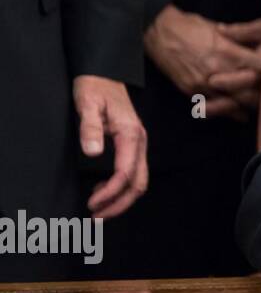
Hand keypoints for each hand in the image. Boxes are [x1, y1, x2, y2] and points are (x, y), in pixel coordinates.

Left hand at [72, 75, 148, 217]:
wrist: (105, 75)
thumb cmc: (96, 88)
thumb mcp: (88, 104)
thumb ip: (90, 128)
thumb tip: (92, 152)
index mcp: (131, 135)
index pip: (125, 173)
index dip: (110, 193)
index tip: (92, 204)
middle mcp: (139, 142)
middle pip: (138, 184)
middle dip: (119, 204)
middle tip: (96, 218)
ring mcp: (138, 145)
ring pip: (138, 181)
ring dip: (120, 200)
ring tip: (98, 211)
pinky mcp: (133, 146)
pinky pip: (133, 173)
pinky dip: (120, 189)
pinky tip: (100, 191)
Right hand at [143, 6, 260, 119]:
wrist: (157, 31)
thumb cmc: (190, 25)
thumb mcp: (220, 29)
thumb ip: (240, 41)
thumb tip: (259, 45)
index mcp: (227, 52)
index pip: (260, 68)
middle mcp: (217, 71)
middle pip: (250, 91)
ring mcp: (203, 84)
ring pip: (233, 103)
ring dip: (247, 105)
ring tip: (259, 106)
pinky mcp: (191, 91)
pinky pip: (214, 106)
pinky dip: (228, 111)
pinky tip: (240, 113)